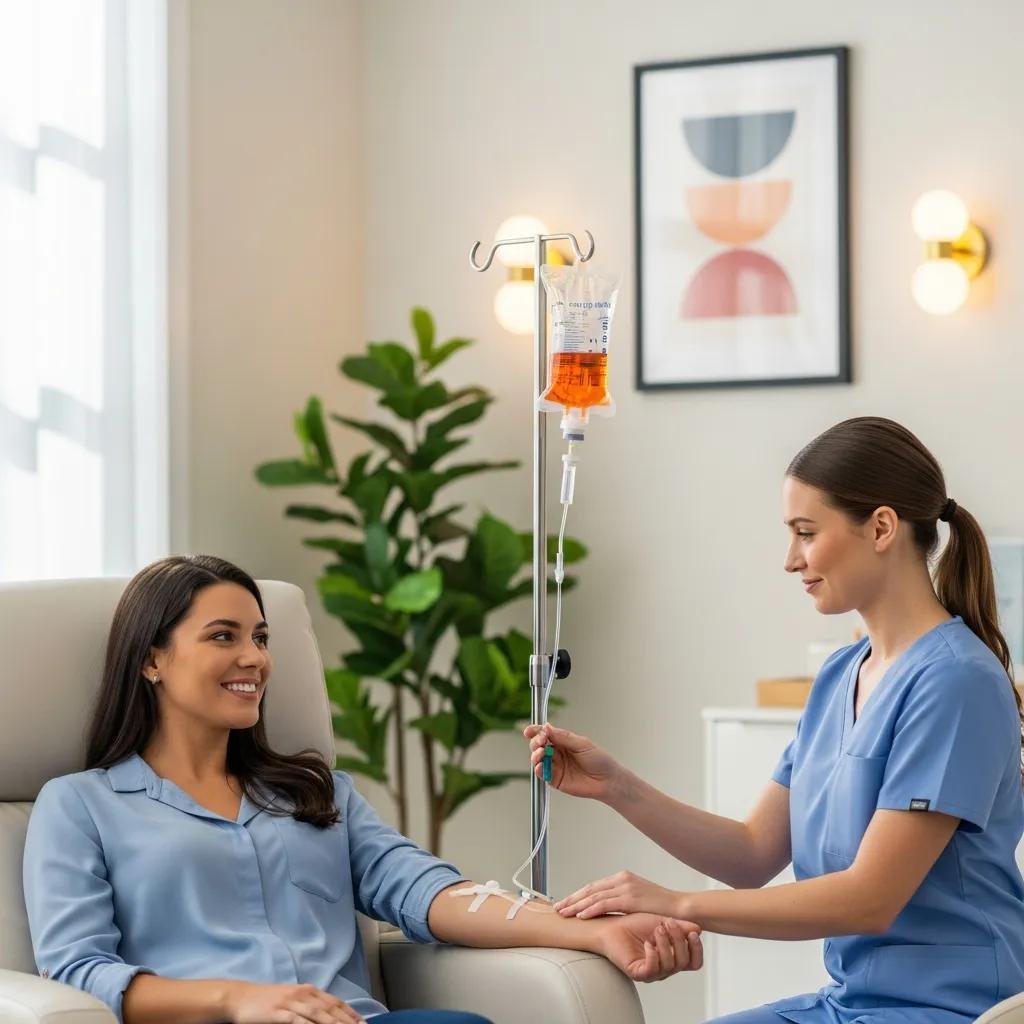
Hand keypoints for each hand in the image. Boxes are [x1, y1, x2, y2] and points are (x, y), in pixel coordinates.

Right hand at [227, 981, 365, 1023]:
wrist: (239, 997)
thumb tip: (325, 1016)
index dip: (350, 1013)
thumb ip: (308, 1006)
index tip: (363, 1023)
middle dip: (348, 1020)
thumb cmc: (265, 1001)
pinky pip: (299, 1021)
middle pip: (330, 1009)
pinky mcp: (279, 1012)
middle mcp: (303, 994)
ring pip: (319, 1015)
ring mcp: (291, 1002)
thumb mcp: (291, 999)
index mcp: (308, 990)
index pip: (335, 1002)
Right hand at [523, 723, 622, 801]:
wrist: (607, 780)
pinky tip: (540, 765)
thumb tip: (547, 727)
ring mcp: (555, 766)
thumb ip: (563, 737)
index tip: (528, 731)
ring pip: (538, 759)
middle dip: (536, 742)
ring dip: (535, 755)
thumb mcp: (582, 744)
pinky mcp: (555, 780)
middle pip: (538, 745)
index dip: (535, 731)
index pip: (545, 734)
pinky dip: (538, 769)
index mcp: (563, 741)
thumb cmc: (598, 760)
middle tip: (540, 742)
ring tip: (540, 753)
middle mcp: (557, 753)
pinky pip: (542, 774)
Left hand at [555, 870, 682, 919]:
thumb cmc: (661, 908)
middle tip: (557, 908)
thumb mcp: (639, 899)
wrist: (680, 909)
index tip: (566, 903)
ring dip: (576, 905)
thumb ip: (622, 900)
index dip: (578, 895)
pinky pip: (605, 904)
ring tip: (563, 913)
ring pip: (594, 896)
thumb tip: (607, 909)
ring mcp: (625, 887)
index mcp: (623, 877)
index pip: (594, 886)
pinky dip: (590, 909)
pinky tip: (580, 916)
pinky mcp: (630, 898)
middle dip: (572, 899)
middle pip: (590, 889)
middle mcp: (622, 879)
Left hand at [597, 913, 702, 982]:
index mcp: (673, 956)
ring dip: (665, 944)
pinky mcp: (638, 973)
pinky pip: (652, 970)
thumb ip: (680, 926)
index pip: (694, 962)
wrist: (614, 926)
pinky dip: (653, 955)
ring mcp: (652, 972)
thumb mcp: (662, 921)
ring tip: (657, 929)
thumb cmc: (636, 924)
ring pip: (670, 965)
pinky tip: (648, 943)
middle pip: (684, 962)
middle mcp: (665, 967)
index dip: (697, 950)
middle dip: (678, 941)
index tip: (693, 933)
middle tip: (669, 924)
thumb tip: (698, 929)